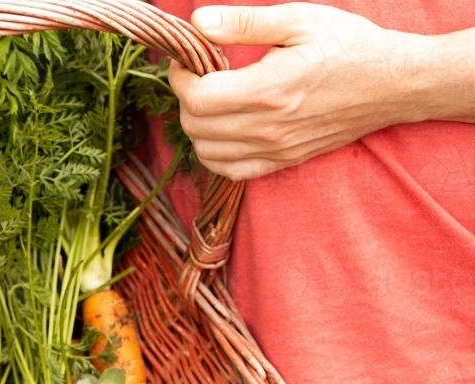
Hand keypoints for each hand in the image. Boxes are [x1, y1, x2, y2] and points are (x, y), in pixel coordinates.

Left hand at [169, 3, 431, 180]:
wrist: (396, 83)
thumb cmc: (350, 46)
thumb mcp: (298, 20)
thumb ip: (243, 23)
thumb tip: (197, 22)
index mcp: (268, 89)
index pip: (196, 98)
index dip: (179, 79)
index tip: (186, 61)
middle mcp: (268, 127)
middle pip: (195, 127)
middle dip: (185, 99)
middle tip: (198, 76)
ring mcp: (276, 149)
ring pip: (206, 153)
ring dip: (197, 127)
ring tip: (210, 100)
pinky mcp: (284, 161)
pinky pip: (231, 171)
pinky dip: (214, 154)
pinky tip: (222, 129)